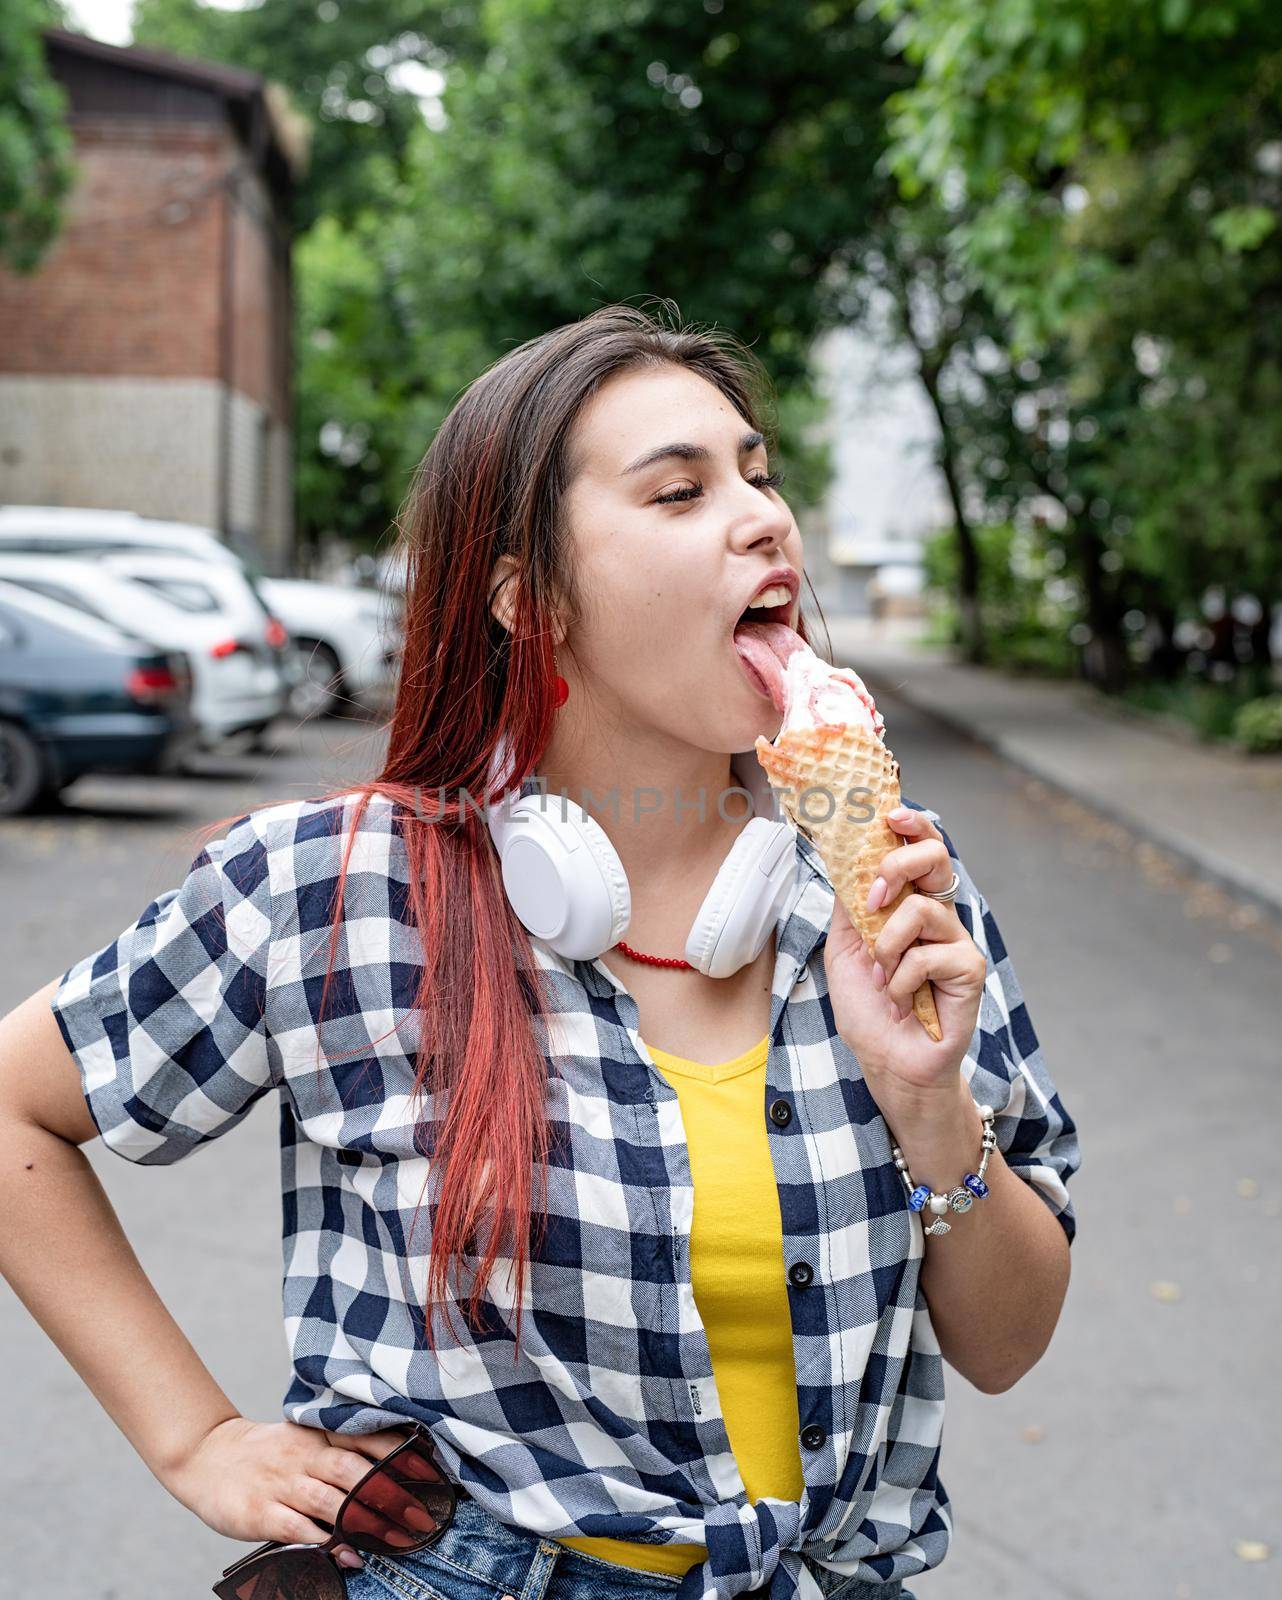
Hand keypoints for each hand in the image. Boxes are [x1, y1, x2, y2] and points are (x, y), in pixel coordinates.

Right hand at [162, 1415, 419, 1571]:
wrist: (207, 1455)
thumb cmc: (267, 1453)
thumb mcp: (305, 1440)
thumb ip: (340, 1454)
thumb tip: (390, 1475)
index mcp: (319, 1435)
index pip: (367, 1438)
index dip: (401, 1454)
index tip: (432, 1471)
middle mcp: (304, 1455)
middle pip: (355, 1471)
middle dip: (391, 1494)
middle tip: (422, 1517)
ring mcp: (282, 1483)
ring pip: (331, 1500)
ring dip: (365, 1521)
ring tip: (395, 1540)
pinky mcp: (260, 1511)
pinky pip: (298, 1528)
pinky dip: (324, 1542)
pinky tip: (347, 1554)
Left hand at [823, 807, 986, 1121]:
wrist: (886, 1062)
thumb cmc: (869, 1009)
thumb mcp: (843, 948)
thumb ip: (849, 903)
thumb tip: (843, 856)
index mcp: (909, 904)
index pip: (921, 850)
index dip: (912, 824)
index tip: (891, 814)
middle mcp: (937, 916)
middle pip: (937, 857)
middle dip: (899, 864)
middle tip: (874, 897)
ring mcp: (956, 941)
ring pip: (921, 910)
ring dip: (886, 946)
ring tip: (880, 975)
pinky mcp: (969, 970)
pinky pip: (929, 955)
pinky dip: (901, 980)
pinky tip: (900, 1001)